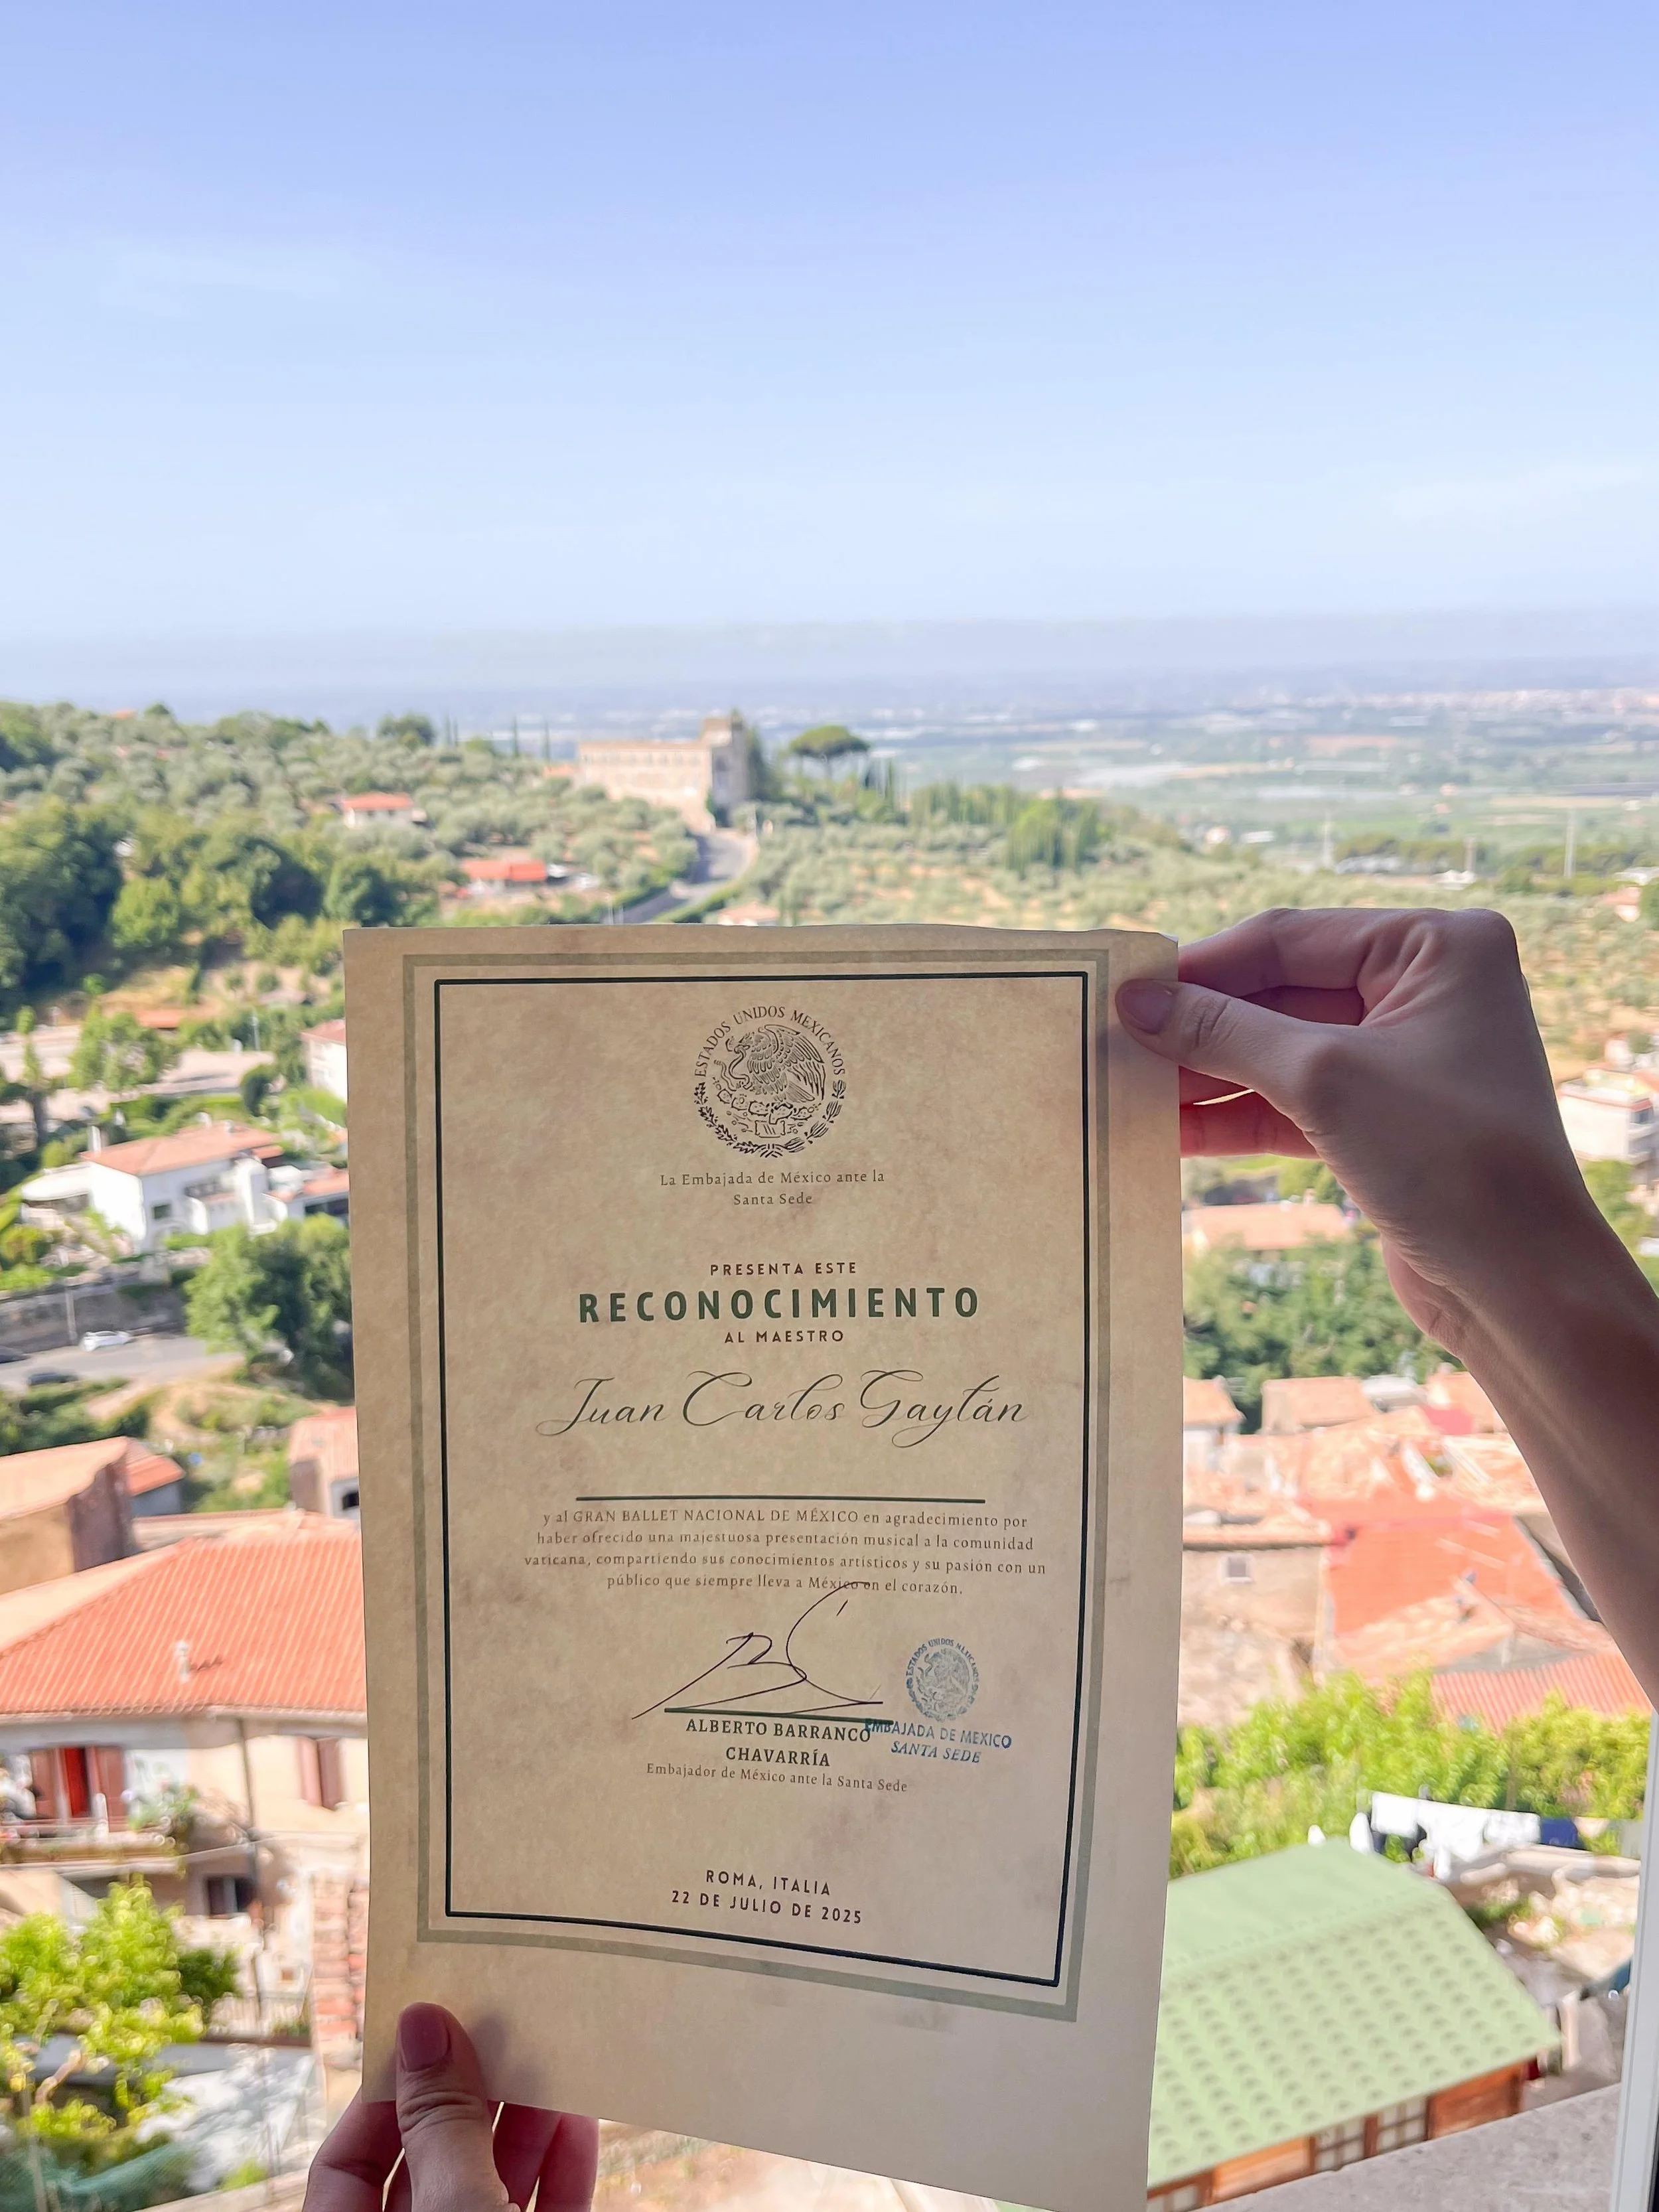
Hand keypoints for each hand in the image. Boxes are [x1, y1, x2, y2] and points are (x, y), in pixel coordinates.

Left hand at [305, 2004, 597, 2211]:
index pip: (344, 2166)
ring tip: (549, 2059)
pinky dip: (559, 2170)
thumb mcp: (454, 2205)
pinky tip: (577, 2123)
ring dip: (523, 2127)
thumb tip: (420, 2021)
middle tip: (498, 2028)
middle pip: (427, 2166)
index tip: (428, 2030)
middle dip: (468, 2097)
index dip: (385, 2095)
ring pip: (489, 2187)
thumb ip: (441, 2120)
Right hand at [1114, 905, 1612, 1346]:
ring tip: (1128, 1088)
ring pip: (1280, 1051)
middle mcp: (1427, 989)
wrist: (1522, 1285)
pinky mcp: (1385, 1120)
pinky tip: (1173, 1130)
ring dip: (1208, 1074)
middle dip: (1199, 1025)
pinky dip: (1238, 1114)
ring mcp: (1405, 1058)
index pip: (1290, 937)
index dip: (1201, 967)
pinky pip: (1294, 1100)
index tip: (1124, 993)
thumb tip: (1135, 1002)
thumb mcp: (1323, 1079)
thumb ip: (1223, 1033)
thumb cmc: (1450, 1158)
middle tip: (1114, 1044)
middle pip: (1280, 991)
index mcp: (1437, 944)